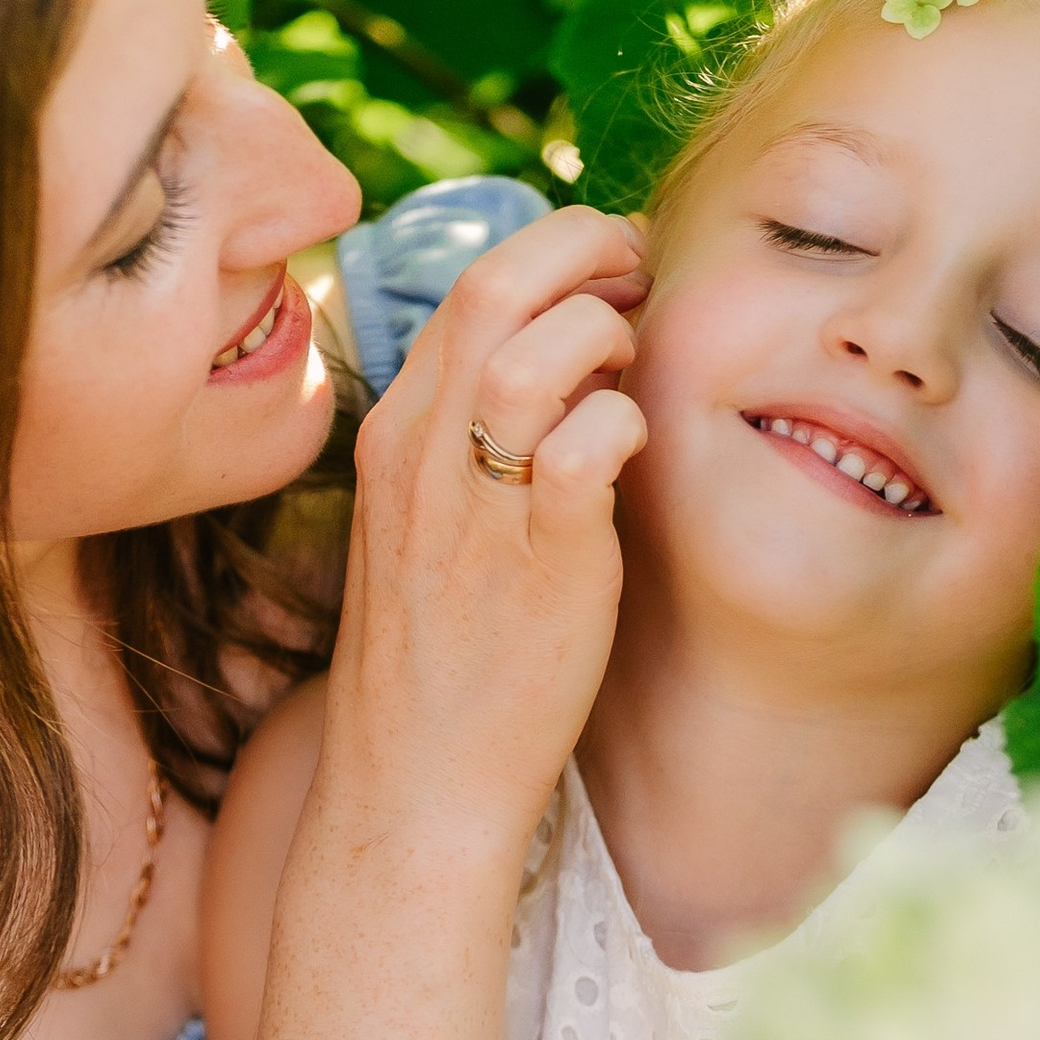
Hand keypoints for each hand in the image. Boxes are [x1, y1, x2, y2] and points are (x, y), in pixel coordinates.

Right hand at [335, 206, 649, 858]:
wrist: (415, 788)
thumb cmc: (439, 668)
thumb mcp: (425, 533)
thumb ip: (474, 446)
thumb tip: (562, 372)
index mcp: (395, 438)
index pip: (468, 289)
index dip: (552, 252)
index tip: (609, 269)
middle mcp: (422, 458)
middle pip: (496, 286)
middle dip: (586, 251)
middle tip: (644, 270)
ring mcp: (474, 511)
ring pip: (534, 350)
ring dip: (606, 333)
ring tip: (637, 365)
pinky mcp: (539, 565)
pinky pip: (583, 447)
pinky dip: (623, 423)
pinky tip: (636, 448)